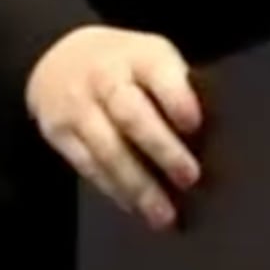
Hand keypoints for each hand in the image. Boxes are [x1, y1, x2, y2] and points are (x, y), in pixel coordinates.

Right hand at [25, 25, 202, 230]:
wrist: (60, 55)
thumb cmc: (127, 66)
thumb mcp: (152, 58)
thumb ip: (176, 88)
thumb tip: (211, 138)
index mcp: (139, 55)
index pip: (157, 72)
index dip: (176, 98)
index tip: (194, 125)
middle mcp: (104, 76)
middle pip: (130, 114)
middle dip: (161, 148)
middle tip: (189, 178)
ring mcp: (77, 105)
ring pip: (107, 148)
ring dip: (137, 185)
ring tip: (163, 215)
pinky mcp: (58, 132)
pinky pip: (88, 165)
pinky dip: (113, 189)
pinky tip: (134, 207)